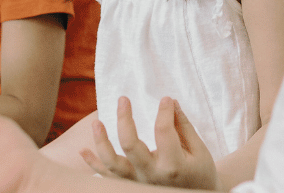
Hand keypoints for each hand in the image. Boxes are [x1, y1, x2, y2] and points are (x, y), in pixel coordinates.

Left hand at [81, 96, 218, 189]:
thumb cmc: (200, 172)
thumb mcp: (199, 150)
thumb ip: (183, 126)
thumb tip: (170, 103)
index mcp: (173, 164)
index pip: (163, 131)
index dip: (164, 111)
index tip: (166, 100)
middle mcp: (151, 175)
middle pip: (130, 145)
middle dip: (124, 119)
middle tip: (123, 99)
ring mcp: (138, 183)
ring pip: (112, 164)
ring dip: (101, 142)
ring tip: (96, 122)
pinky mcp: (131, 186)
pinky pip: (107, 176)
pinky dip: (93, 164)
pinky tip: (83, 150)